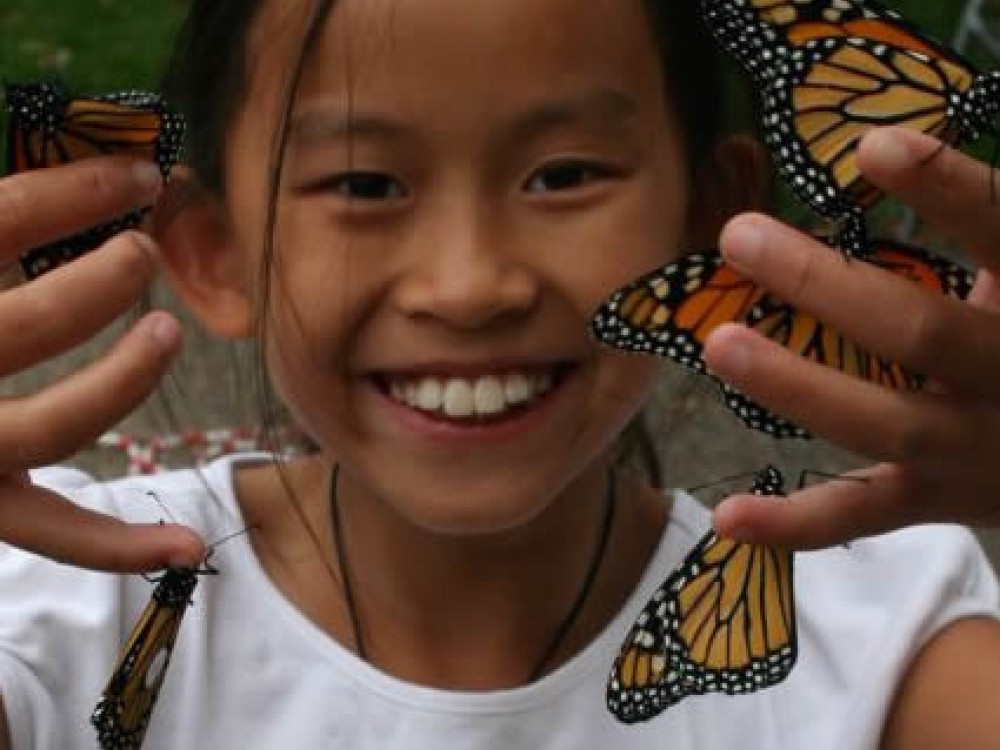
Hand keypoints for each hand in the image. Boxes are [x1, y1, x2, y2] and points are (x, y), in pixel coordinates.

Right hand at [0, 158, 202, 570]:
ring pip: (52, 427)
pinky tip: (189, 544)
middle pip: (26, 327)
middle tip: (142, 253)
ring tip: (169, 333)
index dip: (75, 193)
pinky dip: (120, 544)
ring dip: (126, 381)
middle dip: (98, 284)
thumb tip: (69, 172)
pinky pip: (53, 534)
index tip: (140, 174)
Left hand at [703, 127, 999, 548]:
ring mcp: (973, 449)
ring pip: (883, 422)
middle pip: (921, 333)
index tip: (872, 146)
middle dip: (825, 286)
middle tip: (738, 237)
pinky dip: (796, 524)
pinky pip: (864, 514)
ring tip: (719, 345)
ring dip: (796, 385)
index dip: (946, 189)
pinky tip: (727, 517)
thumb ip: (983, 227)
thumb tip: (892, 142)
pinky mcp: (938, 498)